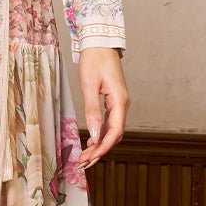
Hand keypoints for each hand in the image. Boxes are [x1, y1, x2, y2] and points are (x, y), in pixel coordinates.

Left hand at [78, 46, 127, 168]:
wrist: (100, 43)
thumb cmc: (94, 60)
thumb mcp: (89, 85)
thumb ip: (92, 110)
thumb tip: (95, 134)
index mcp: (120, 101)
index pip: (115, 132)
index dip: (103, 148)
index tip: (90, 158)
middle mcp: (122, 104)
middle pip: (115, 135)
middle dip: (100, 150)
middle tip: (83, 162)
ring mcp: (119, 103)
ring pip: (113, 130)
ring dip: (100, 144)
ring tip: (85, 155)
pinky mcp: (114, 100)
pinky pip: (110, 122)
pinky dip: (101, 134)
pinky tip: (91, 141)